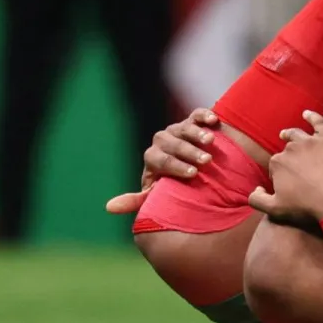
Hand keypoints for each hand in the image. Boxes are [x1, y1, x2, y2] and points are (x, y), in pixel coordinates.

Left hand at [105, 108, 220, 214]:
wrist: (194, 169)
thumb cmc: (175, 186)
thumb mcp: (156, 195)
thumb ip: (137, 201)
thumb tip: (109, 208)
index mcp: (153, 158)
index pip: (160, 160)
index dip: (176, 166)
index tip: (193, 174)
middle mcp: (162, 141)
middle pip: (173, 143)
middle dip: (190, 152)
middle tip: (206, 161)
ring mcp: (177, 129)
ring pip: (184, 128)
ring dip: (198, 134)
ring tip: (211, 142)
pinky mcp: (192, 120)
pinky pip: (196, 115)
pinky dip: (204, 116)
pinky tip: (213, 120)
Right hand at [247, 111, 322, 224]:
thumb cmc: (306, 207)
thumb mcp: (274, 210)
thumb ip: (257, 200)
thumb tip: (255, 189)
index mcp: (278, 163)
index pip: (276, 164)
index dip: (280, 173)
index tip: (288, 182)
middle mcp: (291, 148)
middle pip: (286, 149)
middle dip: (287, 157)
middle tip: (292, 165)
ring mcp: (310, 142)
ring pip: (297, 134)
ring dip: (291, 134)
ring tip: (287, 135)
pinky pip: (319, 122)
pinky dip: (312, 116)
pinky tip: (307, 113)